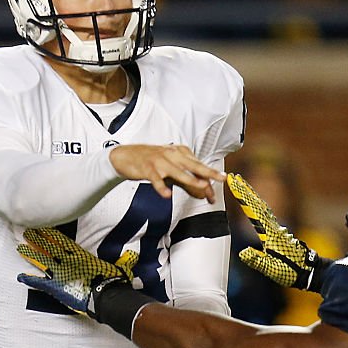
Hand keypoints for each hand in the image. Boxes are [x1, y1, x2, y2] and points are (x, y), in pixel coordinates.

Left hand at [16, 227, 136, 313]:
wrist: (106, 297)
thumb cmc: (112, 282)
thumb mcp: (118, 268)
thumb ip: (123, 260)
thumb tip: (134, 254)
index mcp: (80, 255)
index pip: (63, 240)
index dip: (52, 232)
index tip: (43, 224)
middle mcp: (67, 261)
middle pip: (49, 247)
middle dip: (37, 239)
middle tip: (26, 230)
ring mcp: (60, 273)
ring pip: (42, 260)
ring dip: (31, 254)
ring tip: (20, 247)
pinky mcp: (56, 287)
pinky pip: (40, 282)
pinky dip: (29, 279)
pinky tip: (19, 276)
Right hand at [109, 144, 225, 202]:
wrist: (125, 155)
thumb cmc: (151, 161)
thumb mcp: (171, 167)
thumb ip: (186, 179)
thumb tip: (203, 190)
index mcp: (179, 152)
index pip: (198, 166)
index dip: (210, 178)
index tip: (216, 191)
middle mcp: (172, 155)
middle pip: (194, 165)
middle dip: (209, 172)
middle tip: (222, 178)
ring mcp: (159, 161)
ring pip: (177, 171)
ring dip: (190, 179)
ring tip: (201, 185)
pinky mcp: (147, 168)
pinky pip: (155, 179)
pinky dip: (161, 187)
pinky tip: (167, 194)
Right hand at [227, 173, 330, 291]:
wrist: (309, 272)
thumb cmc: (291, 271)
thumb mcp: (272, 269)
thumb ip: (257, 261)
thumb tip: (243, 253)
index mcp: (269, 233)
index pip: (252, 210)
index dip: (242, 195)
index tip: (234, 183)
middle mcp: (273, 227)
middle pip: (257, 204)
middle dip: (245, 190)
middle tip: (234, 177)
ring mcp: (276, 229)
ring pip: (262, 207)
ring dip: (251, 196)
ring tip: (242, 186)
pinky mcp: (278, 233)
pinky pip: (265, 214)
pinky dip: (258, 206)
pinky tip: (256, 205)